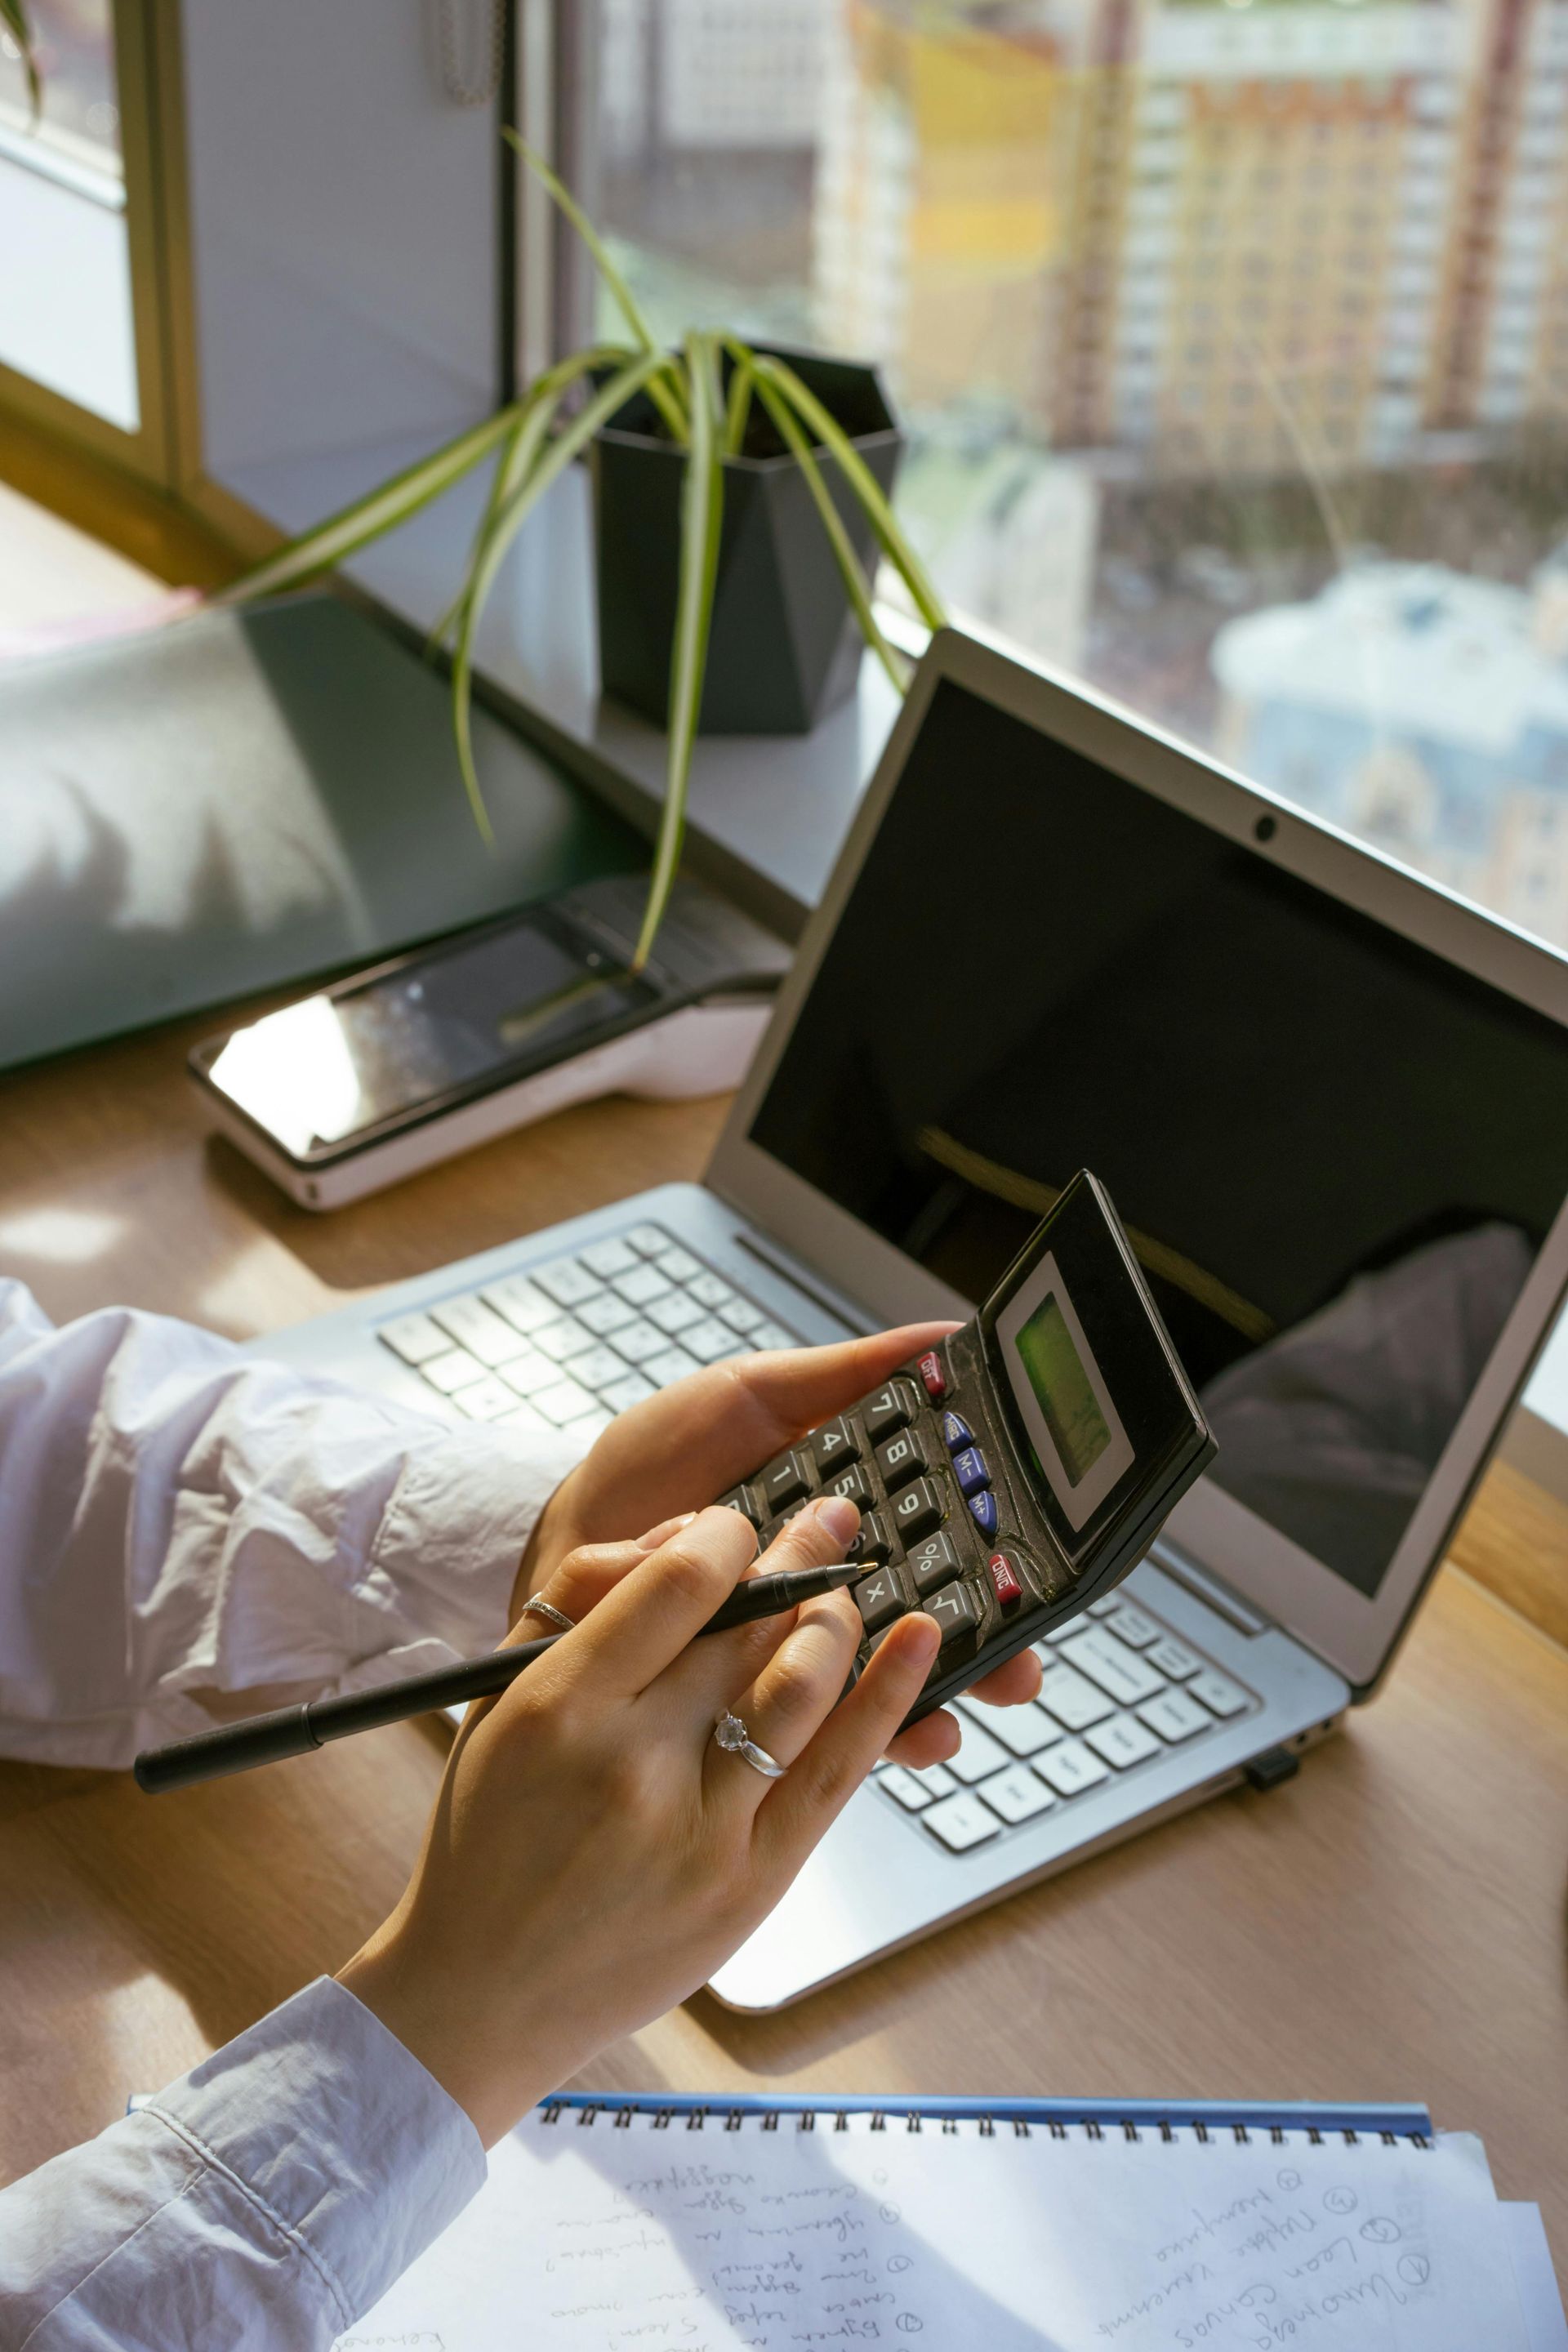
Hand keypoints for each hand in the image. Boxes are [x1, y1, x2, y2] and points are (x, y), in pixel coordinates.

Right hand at [340, 1501, 943, 2144]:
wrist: (484, 1992)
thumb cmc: (488, 1836)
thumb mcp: (500, 1701)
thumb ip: (582, 1607)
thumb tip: (687, 1540)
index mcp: (561, 1707)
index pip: (677, 1583)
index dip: (727, 1536)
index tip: (739, 1526)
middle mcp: (633, 1764)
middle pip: (747, 1628)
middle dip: (797, 1559)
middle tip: (824, 1522)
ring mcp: (702, 1831)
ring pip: (802, 1687)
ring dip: (838, 1618)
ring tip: (845, 1585)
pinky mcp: (752, 1884)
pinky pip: (838, 1773)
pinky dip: (889, 1697)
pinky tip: (918, 1641)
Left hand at [514, 1327, 1040, 1768]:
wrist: (561, 1537)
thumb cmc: (649, 1469)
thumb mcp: (749, 1398)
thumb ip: (841, 1377)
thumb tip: (941, 1338)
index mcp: (841, 1524)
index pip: (936, 1543)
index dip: (988, 1557)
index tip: (1028, 1565)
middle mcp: (824, 1593)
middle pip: (926, 1624)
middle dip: (986, 1647)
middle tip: (1021, 1661)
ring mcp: (786, 1652)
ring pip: (882, 1685)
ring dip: (933, 1699)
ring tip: (970, 1703)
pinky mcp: (742, 1702)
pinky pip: (809, 1726)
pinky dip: (856, 1734)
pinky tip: (902, 1733)